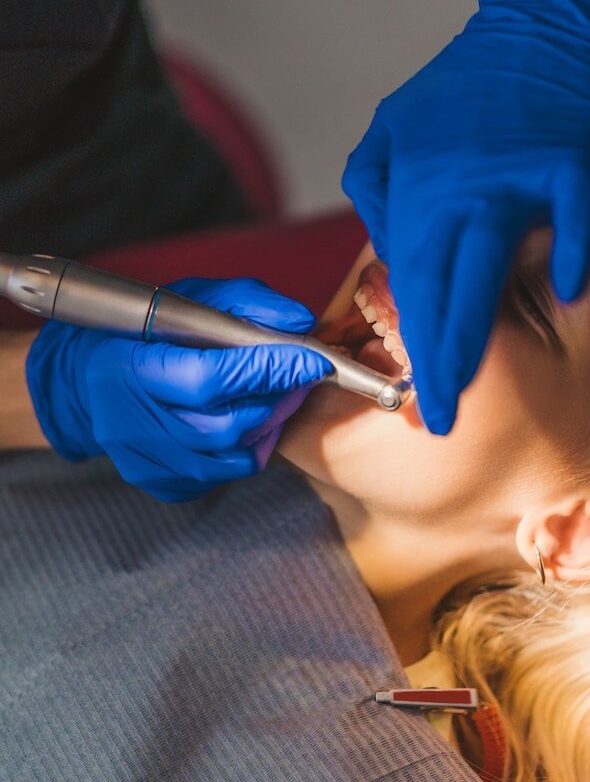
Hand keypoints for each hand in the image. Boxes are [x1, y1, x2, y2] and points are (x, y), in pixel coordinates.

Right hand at [25, 276, 331, 501]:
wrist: (85, 381)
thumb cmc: (142, 334)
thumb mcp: (187, 299)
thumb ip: (244, 303)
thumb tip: (298, 323)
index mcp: (129, 369)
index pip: (210, 379)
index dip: (267, 370)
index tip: (311, 360)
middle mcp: (132, 424)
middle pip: (227, 425)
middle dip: (277, 399)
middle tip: (301, 376)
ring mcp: (145, 460)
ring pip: (232, 456)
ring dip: (270, 425)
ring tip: (280, 397)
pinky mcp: (160, 483)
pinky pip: (223, 475)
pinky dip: (249, 449)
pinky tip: (252, 423)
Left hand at [342, 0, 589, 433]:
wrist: (539, 26)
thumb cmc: (465, 88)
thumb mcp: (392, 128)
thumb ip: (380, 191)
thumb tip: (387, 254)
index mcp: (419, 187)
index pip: (409, 282)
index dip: (411, 343)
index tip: (416, 397)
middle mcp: (461, 190)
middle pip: (443, 288)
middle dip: (439, 360)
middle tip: (439, 419)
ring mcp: (517, 177)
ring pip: (490, 266)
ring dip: (479, 330)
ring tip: (472, 383)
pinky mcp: (569, 164)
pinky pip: (569, 218)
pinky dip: (568, 252)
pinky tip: (563, 291)